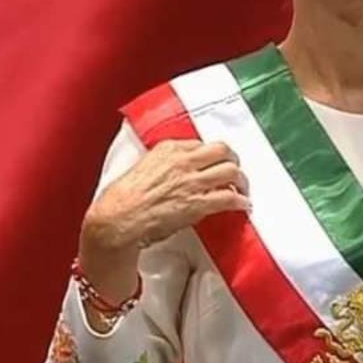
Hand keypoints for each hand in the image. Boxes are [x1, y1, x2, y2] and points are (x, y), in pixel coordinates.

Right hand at [81, 139, 250, 256]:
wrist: (118, 219)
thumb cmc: (122, 199)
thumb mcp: (142, 168)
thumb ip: (162, 165)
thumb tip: (176, 174)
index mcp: (168, 149)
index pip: (200, 144)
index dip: (210, 155)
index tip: (213, 162)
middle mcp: (183, 161)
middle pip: (222, 150)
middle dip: (233, 159)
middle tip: (235, 170)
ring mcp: (192, 181)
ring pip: (231, 171)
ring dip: (241, 181)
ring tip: (243, 188)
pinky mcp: (198, 203)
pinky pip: (229, 198)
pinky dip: (241, 201)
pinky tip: (243, 205)